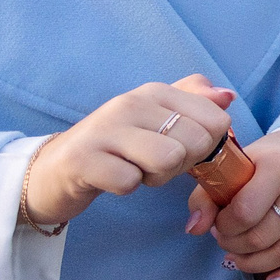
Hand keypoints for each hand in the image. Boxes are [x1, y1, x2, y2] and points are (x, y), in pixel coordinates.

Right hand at [22, 77, 238, 229]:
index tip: (181, 149)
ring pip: (168, 159)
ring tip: (134, 170)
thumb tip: (227, 96)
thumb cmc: (116, 147)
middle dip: (181, 164)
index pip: (216, 120)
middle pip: (196, 142)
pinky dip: (126, 187)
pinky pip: (130, 181)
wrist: (53, 170)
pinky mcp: (83, 160)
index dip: (207, 146)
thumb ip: (193, 102)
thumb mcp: (156, 119)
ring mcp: (105, 129)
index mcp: (155, 92)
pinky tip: (111, 178)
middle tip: (152, 164)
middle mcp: (130, 103)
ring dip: (155, 176)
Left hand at [187, 128, 279, 279]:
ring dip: (257, 264)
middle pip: (265, 236)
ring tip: (241, 260)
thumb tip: (194, 229)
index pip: (245, 212)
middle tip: (228, 244)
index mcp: (279, 163)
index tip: (219, 226)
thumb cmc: (276, 156)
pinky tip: (270, 276)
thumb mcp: (240, 163)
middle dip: (237, 248)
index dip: (225, 228)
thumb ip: (208, 194)